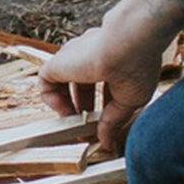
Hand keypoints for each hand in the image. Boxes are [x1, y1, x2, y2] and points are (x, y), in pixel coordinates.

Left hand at [38, 16, 164, 154]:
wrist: (129, 40)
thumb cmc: (137, 64)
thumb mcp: (129, 99)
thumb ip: (114, 121)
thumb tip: (107, 143)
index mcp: (112, 61)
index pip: (102, 86)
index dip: (101, 109)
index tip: (103, 129)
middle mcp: (91, 56)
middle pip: (82, 86)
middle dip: (84, 111)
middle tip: (88, 133)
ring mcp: (74, 58)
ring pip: (64, 84)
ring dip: (68, 109)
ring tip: (76, 129)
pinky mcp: (58, 62)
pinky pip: (46, 82)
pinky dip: (52, 100)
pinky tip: (65, 114)